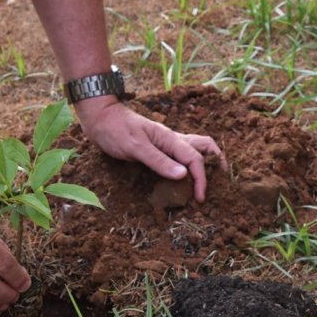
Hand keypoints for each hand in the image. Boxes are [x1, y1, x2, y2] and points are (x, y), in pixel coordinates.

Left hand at [75, 97, 227, 201]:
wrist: (99, 117)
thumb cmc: (115, 130)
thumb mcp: (136, 147)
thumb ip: (159, 161)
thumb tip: (184, 175)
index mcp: (171, 139)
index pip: (195, 160)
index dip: (202, 179)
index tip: (200, 198)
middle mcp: (172, 140)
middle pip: (204, 148)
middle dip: (215, 165)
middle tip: (216, 185)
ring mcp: (165, 144)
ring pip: (194, 151)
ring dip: (203, 165)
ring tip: (204, 183)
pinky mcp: (157, 149)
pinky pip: (179, 157)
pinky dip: (187, 167)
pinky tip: (183, 178)